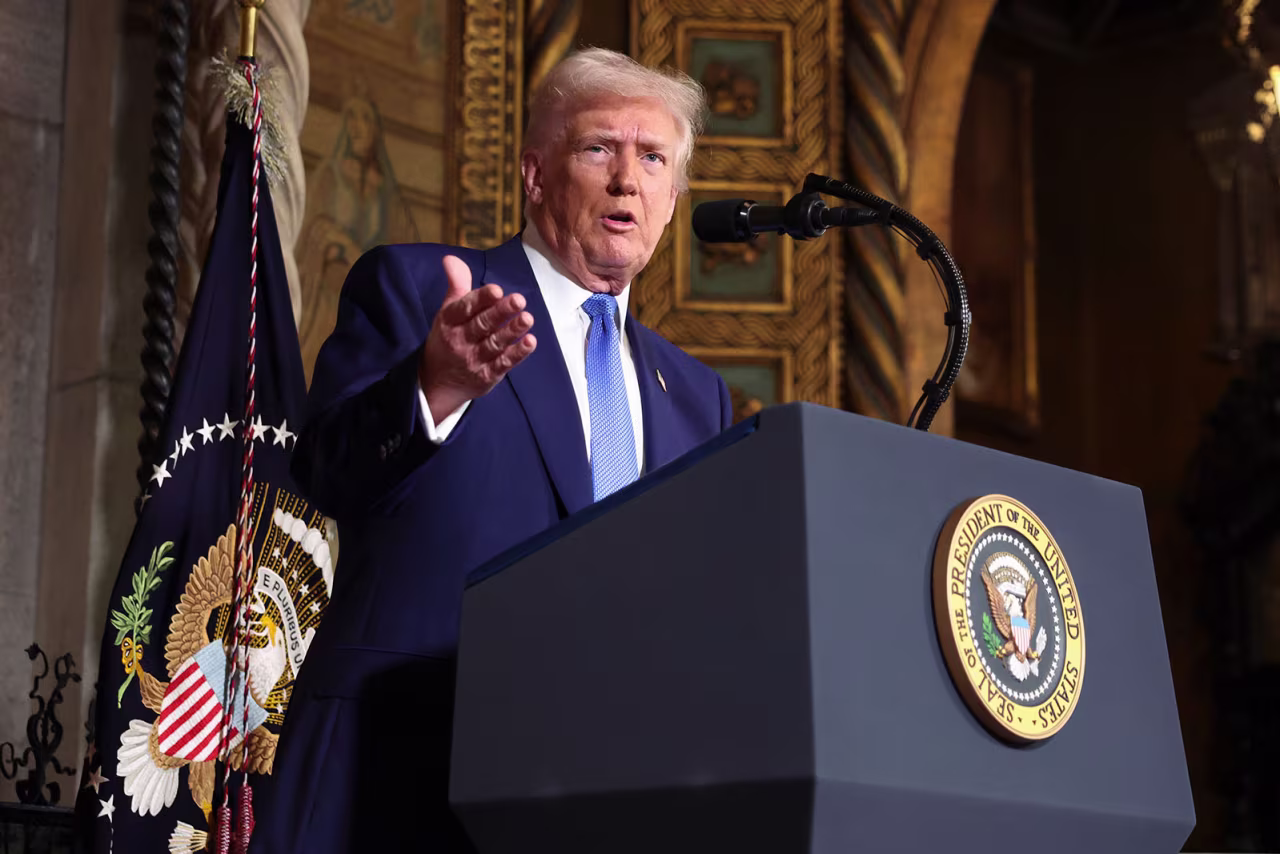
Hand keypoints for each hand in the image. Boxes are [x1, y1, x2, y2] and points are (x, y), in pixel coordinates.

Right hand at [419, 255, 536, 422]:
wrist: (436, 382)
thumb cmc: (448, 338)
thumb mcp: (447, 312)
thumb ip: (457, 285)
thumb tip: (451, 258)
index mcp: (449, 321)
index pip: (465, 308)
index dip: (480, 299)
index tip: (496, 290)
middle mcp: (460, 340)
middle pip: (482, 325)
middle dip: (501, 312)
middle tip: (519, 299)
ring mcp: (473, 360)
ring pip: (494, 344)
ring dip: (512, 331)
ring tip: (528, 318)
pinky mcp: (486, 376)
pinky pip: (502, 364)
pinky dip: (517, 354)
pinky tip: (530, 342)